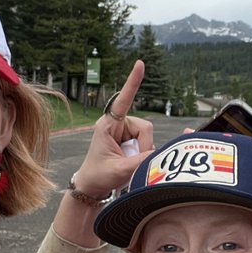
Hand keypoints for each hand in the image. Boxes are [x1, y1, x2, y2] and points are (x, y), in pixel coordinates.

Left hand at [71, 61, 153, 197]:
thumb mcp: (119, 170)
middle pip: (145, 128)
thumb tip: (159, 155)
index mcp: (108, 125)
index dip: (132, 82)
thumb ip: (141, 162)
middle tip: (130, 163)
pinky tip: (130, 164)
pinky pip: (147, 145)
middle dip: (143, 147)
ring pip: (148, 137)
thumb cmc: (99, 176)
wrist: (92, 188)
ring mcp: (124, 132)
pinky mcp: (130, 141)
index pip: (123, 100)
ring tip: (126, 164)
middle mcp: (117, 124)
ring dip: (142, 153)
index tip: (140, 64)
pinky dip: (143, 156)